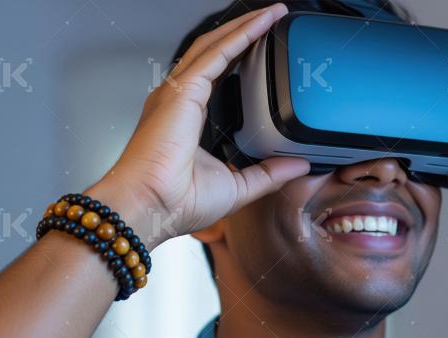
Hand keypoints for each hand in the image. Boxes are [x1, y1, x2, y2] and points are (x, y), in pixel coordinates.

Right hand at [92, 3, 307, 247]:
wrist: (149, 208)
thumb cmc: (175, 203)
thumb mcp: (237, 188)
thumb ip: (268, 174)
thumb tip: (298, 166)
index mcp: (188, 118)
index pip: (217, 75)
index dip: (239, 56)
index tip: (263, 46)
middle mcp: (179, 99)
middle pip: (215, 53)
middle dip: (243, 32)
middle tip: (272, 18)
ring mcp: (177, 92)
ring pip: (215, 46)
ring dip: (244, 27)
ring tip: (271, 13)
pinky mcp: (182, 91)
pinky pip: (215, 54)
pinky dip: (239, 36)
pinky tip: (259, 24)